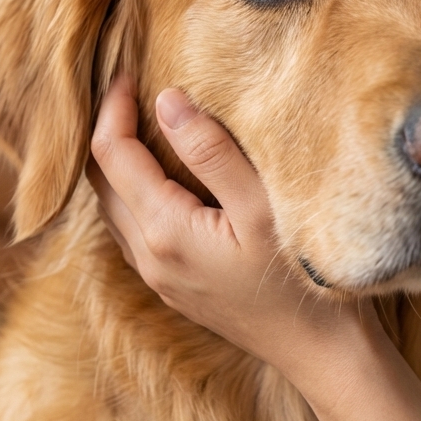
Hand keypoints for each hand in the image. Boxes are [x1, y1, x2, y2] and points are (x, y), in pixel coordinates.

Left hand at [86, 77, 376, 382]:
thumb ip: (211, 150)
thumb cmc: (298, 276)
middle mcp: (147, 255)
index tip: (126, 70)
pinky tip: (161, 171)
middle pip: (101, 181)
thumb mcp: (261, 204)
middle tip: (126, 88)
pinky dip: (133, 189)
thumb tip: (167, 99)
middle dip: (105, 130)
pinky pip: (133, 226)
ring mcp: (158, 274)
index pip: (112, 155)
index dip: (112, 108)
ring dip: (117, 162)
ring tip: (139, 120)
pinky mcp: (174, 284)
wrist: (319, 349)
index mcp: (163, 230)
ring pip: (113, 206)